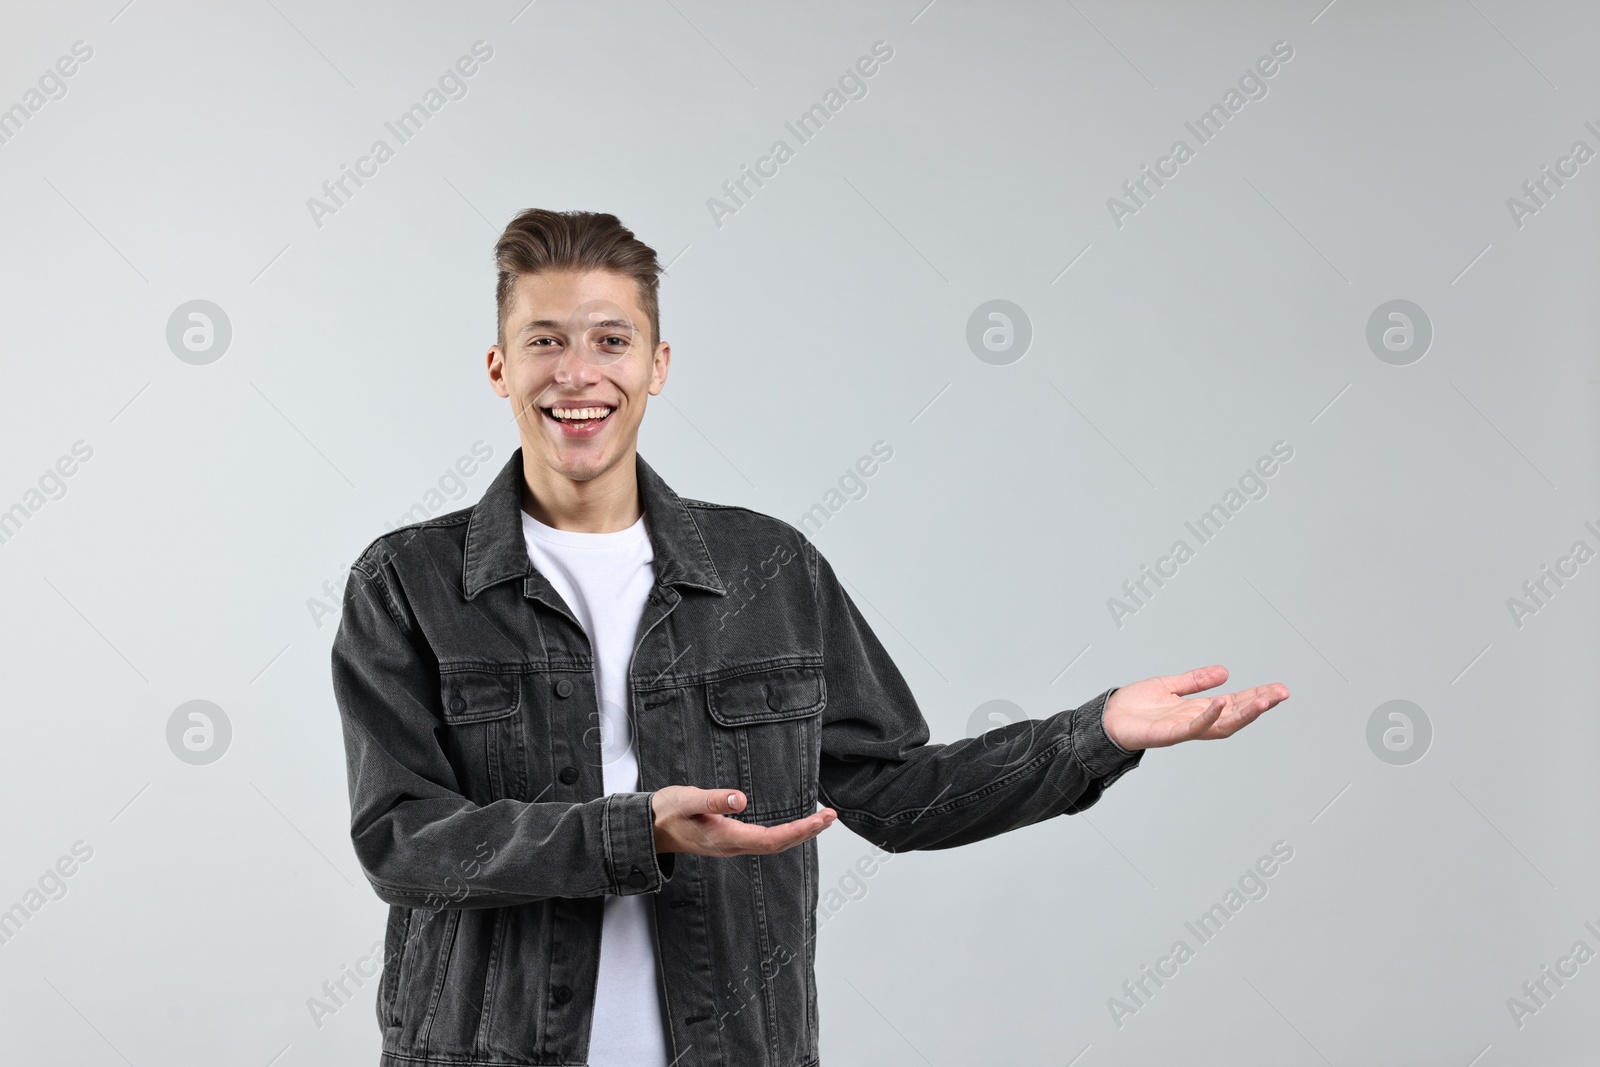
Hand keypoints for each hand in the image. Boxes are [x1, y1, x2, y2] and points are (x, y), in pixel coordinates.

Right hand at [651, 785, 836, 856]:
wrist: (648, 828)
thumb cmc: (667, 812)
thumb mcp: (687, 799)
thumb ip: (712, 798)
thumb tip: (741, 799)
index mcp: (726, 838)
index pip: (771, 839)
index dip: (799, 831)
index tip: (820, 819)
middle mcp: (733, 846)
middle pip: (778, 844)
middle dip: (807, 831)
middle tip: (831, 816)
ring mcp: (732, 845)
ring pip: (773, 844)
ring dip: (799, 833)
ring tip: (821, 820)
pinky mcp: (730, 839)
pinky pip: (764, 840)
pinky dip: (785, 833)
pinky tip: (794, 826)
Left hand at [1102, 665, 1287, 751]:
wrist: (1106, 718)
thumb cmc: (1134, 707)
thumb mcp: (1169, 686)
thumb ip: (1195, 681)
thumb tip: (1224, 672)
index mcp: (1197, 709)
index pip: (1234, 703)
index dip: (1256, 696)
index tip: (1278, 689)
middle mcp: (1195, 721)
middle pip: (1235, 715)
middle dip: (1259, 705)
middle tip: (1282, 693)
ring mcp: (1183, 729)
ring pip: (1221, 725)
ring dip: (1243, 713)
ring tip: (1263, 701)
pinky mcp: (1168, 734)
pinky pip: (1192, 726)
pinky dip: (1208, 716)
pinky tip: (1221, 703)